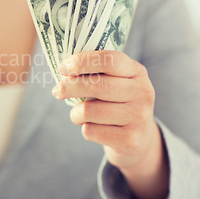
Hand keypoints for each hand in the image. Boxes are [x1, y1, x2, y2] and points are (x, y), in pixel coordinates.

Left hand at [52, 51, 168, 198]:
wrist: (139, 139)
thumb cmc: (117, 104)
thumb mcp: (115, 83)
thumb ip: (96, 73)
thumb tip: (64, 70)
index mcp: (137, 72)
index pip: (109, 60)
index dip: (82, 62)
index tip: (63, 68)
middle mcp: (142, 92)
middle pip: (96, 85)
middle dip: (69, 87)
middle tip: (57, 91)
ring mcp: (138, 117)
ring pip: (89, 110)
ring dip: (75, 113)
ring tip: (78, 114)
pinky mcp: (130, 139)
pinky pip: (91, 131)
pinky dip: (84, 128)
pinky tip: (91, 128)